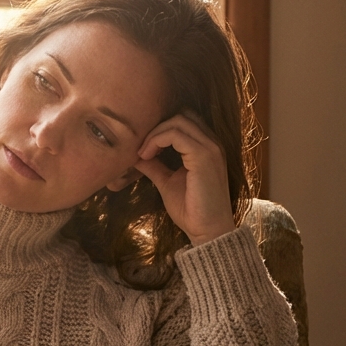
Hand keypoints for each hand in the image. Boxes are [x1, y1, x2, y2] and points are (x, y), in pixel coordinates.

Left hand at [132, 111, 235, 246]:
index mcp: (205, 147)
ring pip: (177, 120)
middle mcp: (211, 143)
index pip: (183, 119)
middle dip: (156, 127)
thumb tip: (134, 155)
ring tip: (142, 154)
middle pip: (180, 114)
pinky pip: (176, 134)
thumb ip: (154, 166)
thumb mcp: (166, 181)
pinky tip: (146, 157)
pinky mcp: (204, 156)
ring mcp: (210, 148)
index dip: (159, 128)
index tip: (143, 149)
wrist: (207, 231)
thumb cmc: (190, 209)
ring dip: (153, 134)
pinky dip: (156, 141)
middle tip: (141, 149)